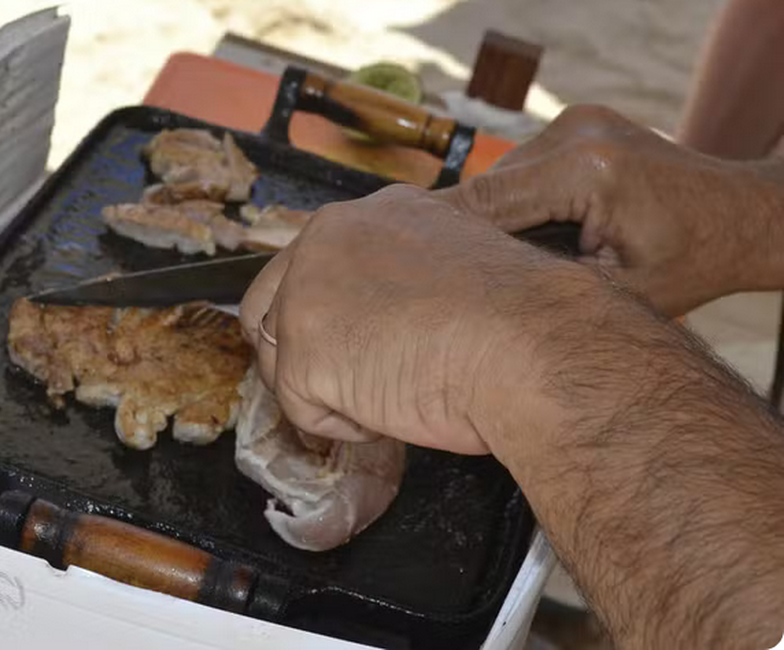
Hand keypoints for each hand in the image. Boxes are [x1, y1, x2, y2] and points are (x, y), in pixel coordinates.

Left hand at [238, 184, 599, 455]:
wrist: (534, 344)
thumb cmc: (518, 317)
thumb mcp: (449, 265)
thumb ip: (400, 275)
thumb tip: (383, 311)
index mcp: (365, 215)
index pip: (307, 267)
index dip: (325, 316)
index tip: (357, 344)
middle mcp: (323, 241)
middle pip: (268, 308)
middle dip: (304, 353)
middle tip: (361, 379)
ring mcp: (304, 296)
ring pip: (281, 363)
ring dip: (329, 391)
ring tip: (395, 389)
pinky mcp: (302, 355)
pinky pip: (303, 411)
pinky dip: (344, 427)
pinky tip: (392, 407)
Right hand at [439, 105, 783, 315]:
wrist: (743, 215)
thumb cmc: (693, 263)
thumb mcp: (616, 296)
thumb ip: (542, 287)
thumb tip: (471, 290)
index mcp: (588, 171)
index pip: (486, 204)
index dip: (441, 238)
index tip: (401, 269)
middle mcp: (577, 132)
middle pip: (489, 188)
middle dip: (469, 234)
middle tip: (437, 281)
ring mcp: (579, 121)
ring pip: (502, 178)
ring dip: (493, 219)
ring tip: (484, 266)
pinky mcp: (580, 124)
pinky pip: (524, 170)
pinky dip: (516, 203)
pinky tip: (521, 239)